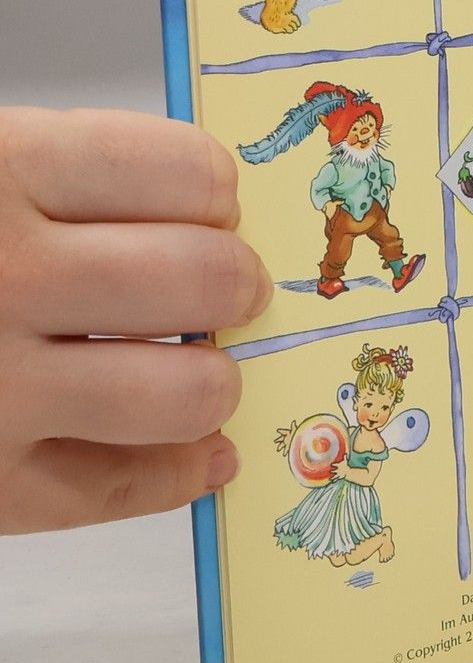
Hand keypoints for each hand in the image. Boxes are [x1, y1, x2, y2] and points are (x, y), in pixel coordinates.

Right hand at [0, 109, 269, 532]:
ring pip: (186, 393)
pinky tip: (201, 455)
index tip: (205, 205)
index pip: (182, 173)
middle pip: (204, 280)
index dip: (210, 192)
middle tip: (217, 287)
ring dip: (210, 379)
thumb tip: (202, 212)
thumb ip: (52, 178)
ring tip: (189, 364)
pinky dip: (177, 474)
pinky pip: (115, 489)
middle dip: (231, 283)